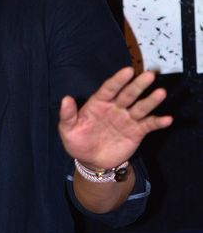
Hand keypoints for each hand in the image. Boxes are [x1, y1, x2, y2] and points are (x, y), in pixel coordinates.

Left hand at [58, 66, 172, 168]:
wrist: (91, 162)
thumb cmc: (78, 142)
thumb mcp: (67, 130)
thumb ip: (67, 115)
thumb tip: (65, 99)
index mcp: (99, 103)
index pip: (109, 88)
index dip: (118, 80)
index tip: (128, 71)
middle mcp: (115, 108)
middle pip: (128, 94)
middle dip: (138, 85)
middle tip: (149, 75)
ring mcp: (126, 119)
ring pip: (140, 107)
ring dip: (150, 100)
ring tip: (161, 92)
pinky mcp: (136, 132)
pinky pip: (148, 125)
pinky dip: (158, 122)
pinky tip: (167, 119)